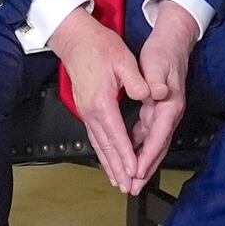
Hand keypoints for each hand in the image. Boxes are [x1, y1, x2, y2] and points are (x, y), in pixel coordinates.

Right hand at [48, 8, 149, 192]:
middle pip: (105, 147)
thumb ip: (136, 81)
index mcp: (102, 102)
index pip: (116, 135)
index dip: (126, 155)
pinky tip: (108, 160)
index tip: (135, 171)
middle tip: (128, 187)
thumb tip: (149, 95)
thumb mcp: (123, 59)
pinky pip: (95, 136)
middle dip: (117, 168)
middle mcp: (91, 111)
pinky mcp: (86, 108)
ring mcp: (86, 111)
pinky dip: (102, 152)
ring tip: (118, 181)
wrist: (75, 38)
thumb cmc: (99, 46)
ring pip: (98, 144)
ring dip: (109, 164)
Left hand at [130, 1, 197, 194]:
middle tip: (131, 187)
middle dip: (145, 168)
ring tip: (130, 179)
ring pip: (153, 142)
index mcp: (169, 105)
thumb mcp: (157, 63)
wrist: (173, 39)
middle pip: (157, 147)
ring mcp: (165, 112)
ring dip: (142, 161)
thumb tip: (158, 93)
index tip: (135, 173)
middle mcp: (169, 112)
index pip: (157, 137)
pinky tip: (128, 152)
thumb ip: (157, 80)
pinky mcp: (158, 108)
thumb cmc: (163, 51)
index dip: (146, 157)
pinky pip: (148, 133)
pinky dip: (139, 145)